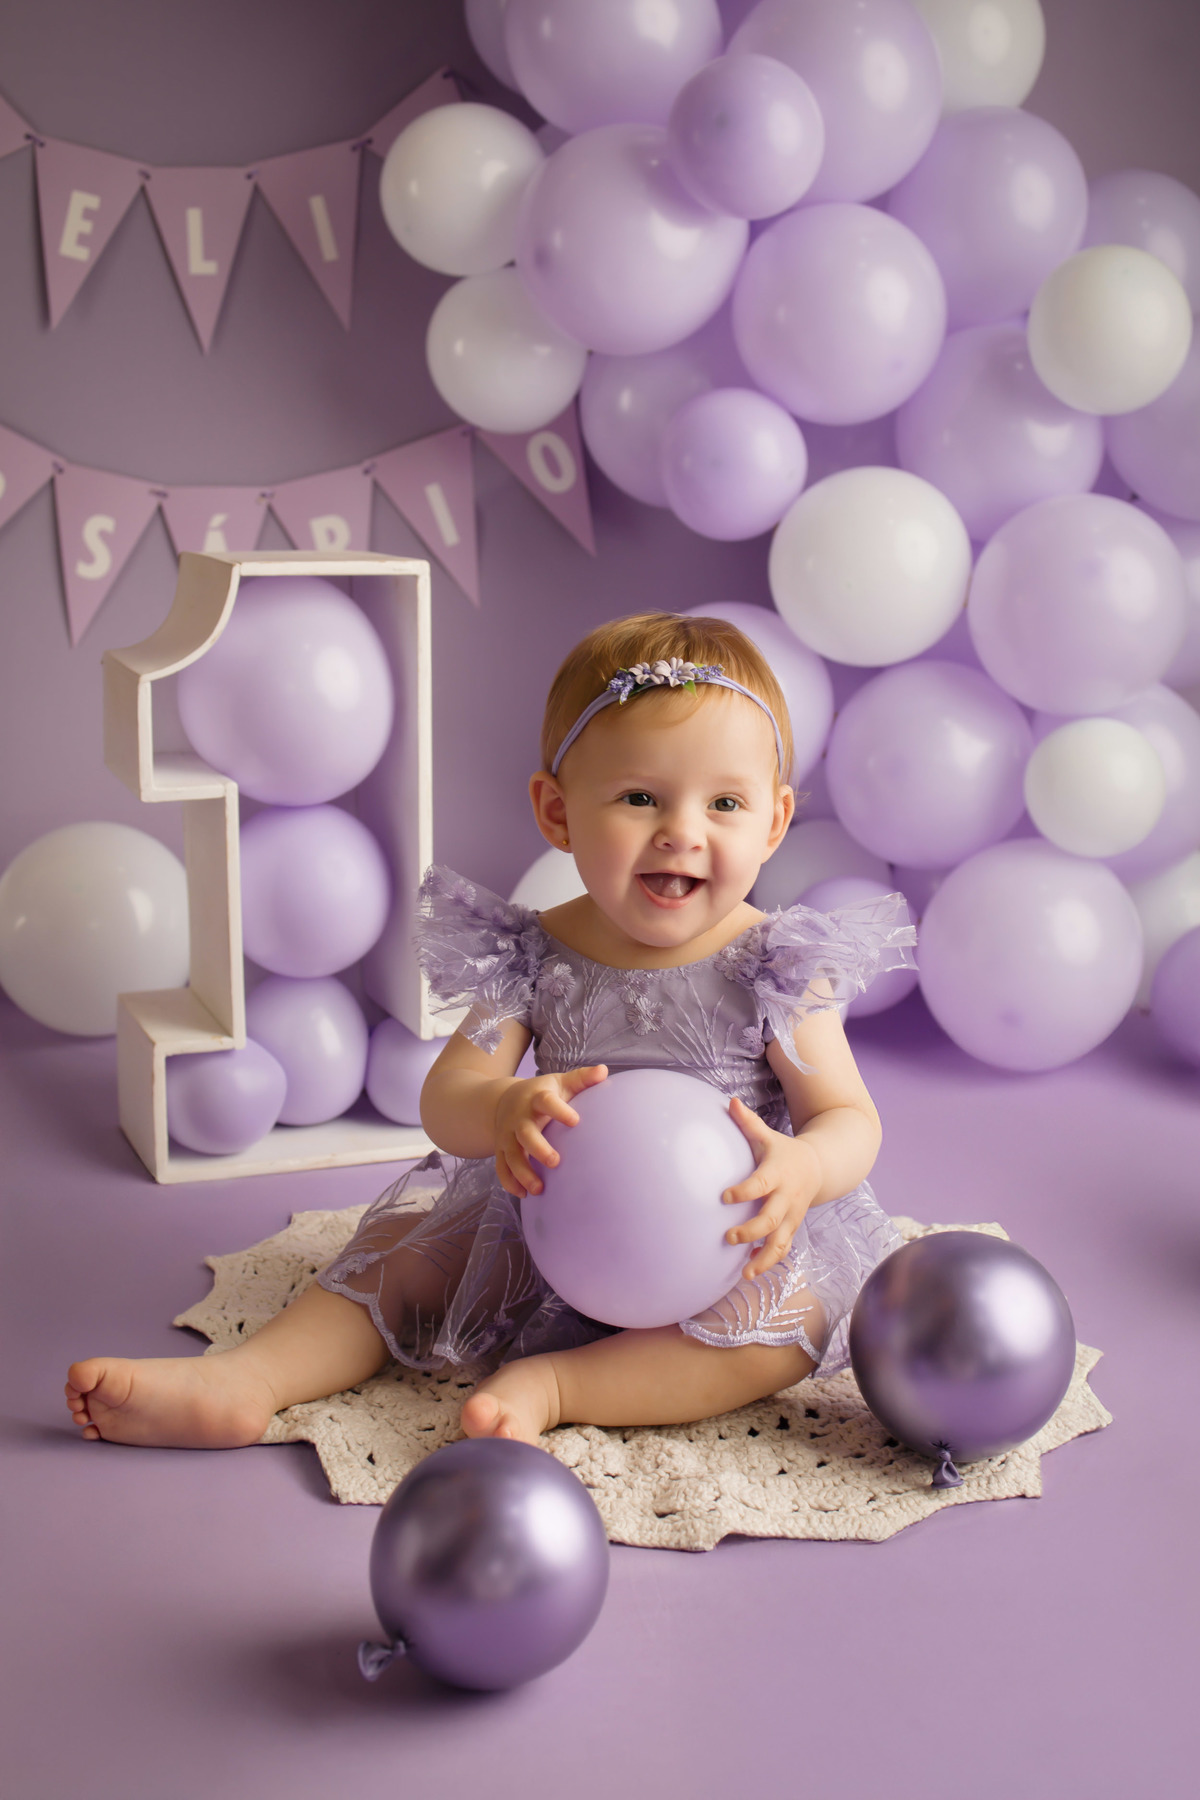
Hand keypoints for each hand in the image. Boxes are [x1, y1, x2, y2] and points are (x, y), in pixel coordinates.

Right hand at [493, 1065, 607, 1199]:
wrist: (504, 1100)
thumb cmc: (541, 1093)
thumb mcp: (560, 1082)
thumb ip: (582, 1078)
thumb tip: (604, 1070)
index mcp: (536, 1098)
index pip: (546, 1102)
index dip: (559, 1110)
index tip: (575, 1121)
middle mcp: (519, 1118)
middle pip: (525, 1134)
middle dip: (538, 1148)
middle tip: (556, 1162)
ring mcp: (507, 1135)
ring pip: (511, 1155)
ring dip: (523, 1173)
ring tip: (539, 1189)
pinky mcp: (501, 1150)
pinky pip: (501, 1167)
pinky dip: (509, 1182)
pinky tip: (523, 1194)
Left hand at [722, 1094, 820, 1279]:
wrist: (820, 1166)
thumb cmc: (784, 1151)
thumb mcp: (769, 1136)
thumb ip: (748, 1123)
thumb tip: (729, 1101)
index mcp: (778, 1173)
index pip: (760, 1184)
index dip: (744, 1191)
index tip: (724, 1197)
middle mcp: (787, 1198)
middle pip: (772, 1219)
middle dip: (752, 1231)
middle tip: (729, 1237)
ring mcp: (792, 1216)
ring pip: (780, 1242)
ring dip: (764, 1258)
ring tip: (744, 1273)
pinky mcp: (792, 1227)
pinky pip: (783, 1248)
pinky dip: (769, 1261)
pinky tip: (749, 1270)